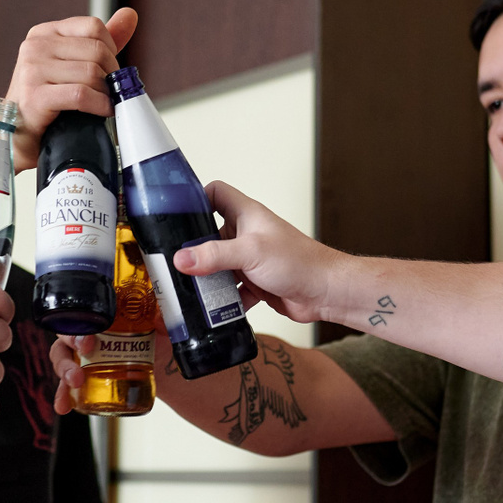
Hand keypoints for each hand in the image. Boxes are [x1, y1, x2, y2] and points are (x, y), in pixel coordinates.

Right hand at [5, 8, 138, 169]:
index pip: (93, 26)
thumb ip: (99, 41)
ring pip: (91, 73)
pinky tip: (103, 112)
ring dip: (107, 92)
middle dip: (111, 74)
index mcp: (44, 33)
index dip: (110, 48)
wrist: (17, 134)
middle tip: (112, 91)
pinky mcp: (35, 97)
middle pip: (96, 50)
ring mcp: (32, 70)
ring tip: (107, 103)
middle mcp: (35, 46)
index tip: (109, 69)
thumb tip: (130, 14)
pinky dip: (100, 104)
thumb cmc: (46, 99)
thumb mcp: (71, 64)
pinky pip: (81, 95)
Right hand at [51, 307, 173, 415]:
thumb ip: (163, 318)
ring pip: (63, 359)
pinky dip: (63, 396)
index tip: (89, 342)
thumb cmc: (160, 340)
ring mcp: (86, 355)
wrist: (166, 368)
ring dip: (63, 372)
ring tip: (74, 385)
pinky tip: (64, 406)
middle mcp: (90, 332)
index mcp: (105, 315)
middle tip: (78, 370)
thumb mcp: (165, 325)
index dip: (81, 327)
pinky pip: (67, 384)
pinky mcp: (88, 377)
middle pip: (66, 337)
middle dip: (67, 353)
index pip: (83, 314)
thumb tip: (158, 318)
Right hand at [172, 182, 338, 323]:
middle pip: (210, 236)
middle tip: (176, 262)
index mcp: (246, 215)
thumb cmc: (300, 261)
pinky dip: (224, 301)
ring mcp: (250, 260)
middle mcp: (247, 235)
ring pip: (218, 267)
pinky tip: (216, 310)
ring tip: (192, 291)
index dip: (197, 197)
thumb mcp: (250, 253)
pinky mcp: (255, 283)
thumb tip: (181, 258)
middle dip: (195, 250)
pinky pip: (231, 291)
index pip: (216, 193)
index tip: (177, 213)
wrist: (326, 292)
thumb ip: (213, 256)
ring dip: (208, 280)